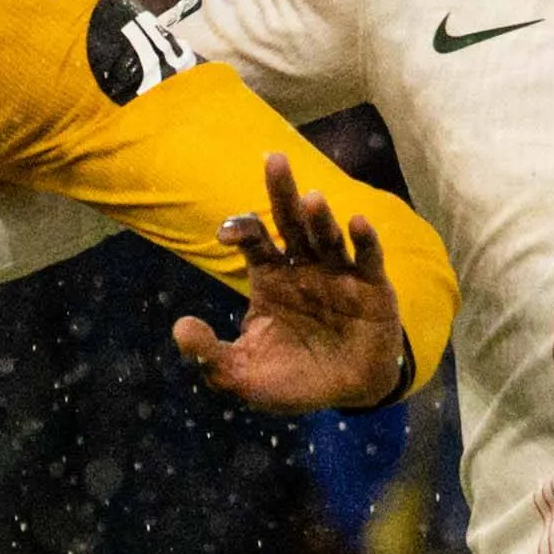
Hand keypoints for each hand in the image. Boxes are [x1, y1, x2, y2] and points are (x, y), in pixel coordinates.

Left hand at [171, 158, 410, 413]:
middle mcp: (304, 267)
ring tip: (313, 200)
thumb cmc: (292, 379)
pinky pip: (369, 259)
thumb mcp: (242, 374)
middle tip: (274, 159)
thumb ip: (210, 354)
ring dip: (320, 218)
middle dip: (282, 192)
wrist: (345, 394)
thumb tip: (179, 329)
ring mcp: (340, 274)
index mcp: (271, 278)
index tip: (227, 234)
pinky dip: (365, 240)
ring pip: (327, 237)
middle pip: (290, 222)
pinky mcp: (373, 289)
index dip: (241, 230)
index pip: (254, 241)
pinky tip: (358, 222)